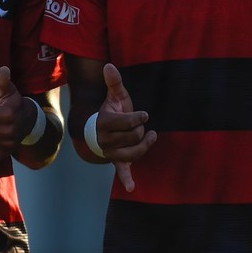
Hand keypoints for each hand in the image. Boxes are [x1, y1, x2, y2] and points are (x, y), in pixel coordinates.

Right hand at [97, 63, 156, 192]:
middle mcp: (104, 140)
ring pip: (135, 152)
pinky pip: (121, 171)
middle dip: (139, 129)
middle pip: (133, 136)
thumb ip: (114, 82)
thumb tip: (109, 65)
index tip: (144, 114)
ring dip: (144, 144)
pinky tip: (131, 187)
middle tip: (137, 125)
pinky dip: (126, 179)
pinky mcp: (117, 162)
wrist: (102, 130)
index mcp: (103, 122)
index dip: (137, 117)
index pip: (126, 123)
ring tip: (149, 136)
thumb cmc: (113, 111)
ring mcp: (110, 152)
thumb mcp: (115, 96)